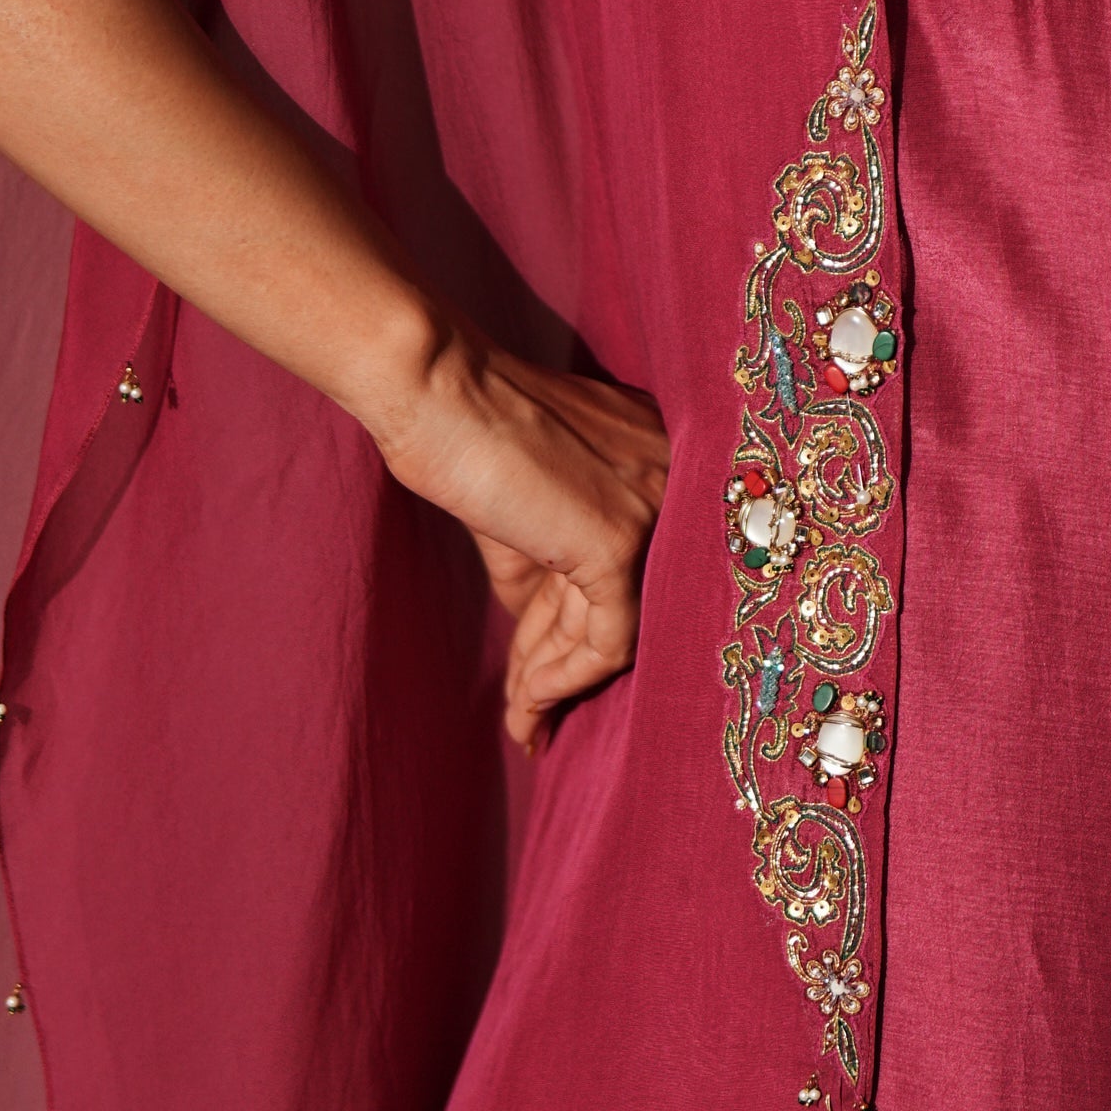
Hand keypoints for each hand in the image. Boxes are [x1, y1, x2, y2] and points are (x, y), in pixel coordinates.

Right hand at [360, 329, 671, 751]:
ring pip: (621, 628)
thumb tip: (548, 653)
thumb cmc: (463, 435)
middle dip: (573, 664)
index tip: (553, 679)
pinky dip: (562, 681)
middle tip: (536, 717)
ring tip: (523, 722)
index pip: (636, 564)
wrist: (433, 388)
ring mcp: (654, 508)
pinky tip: (525, 704)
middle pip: (631, 599)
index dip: (588, 627)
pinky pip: (606, 641)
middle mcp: (676, 477)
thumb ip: (552, 573)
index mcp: (661, 456)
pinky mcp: (618, 541)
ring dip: (559, 684)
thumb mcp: (523, 517)